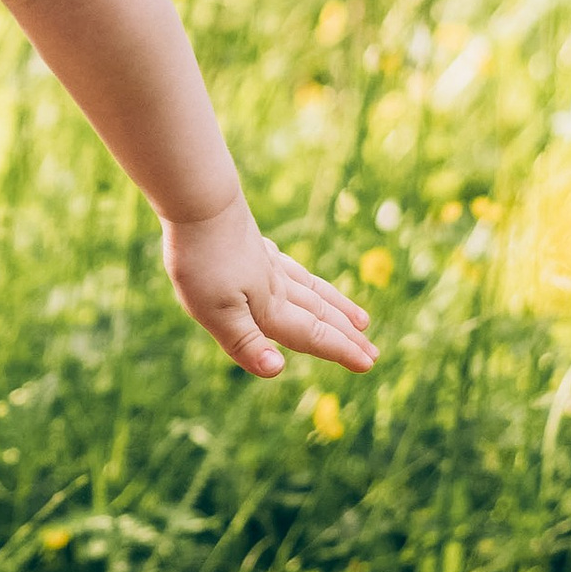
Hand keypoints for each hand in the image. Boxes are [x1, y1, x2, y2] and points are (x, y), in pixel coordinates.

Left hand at [161, 191, 377, 380]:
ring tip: (359, 319)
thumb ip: (247, 343)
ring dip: (337, 307)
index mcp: (269, 306)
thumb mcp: (216, 313)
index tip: (368, 363)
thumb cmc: (203, 261)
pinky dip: (307, 281)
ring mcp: (267, 262)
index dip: (340, 351)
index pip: (312, 334)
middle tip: (372, 351)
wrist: (198, 201)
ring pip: (312, 290)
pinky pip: (291, 269)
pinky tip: (300, 278)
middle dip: (346, 335)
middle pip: (319, 313)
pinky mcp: (254, 244)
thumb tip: (278, 370)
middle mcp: (275, 285)